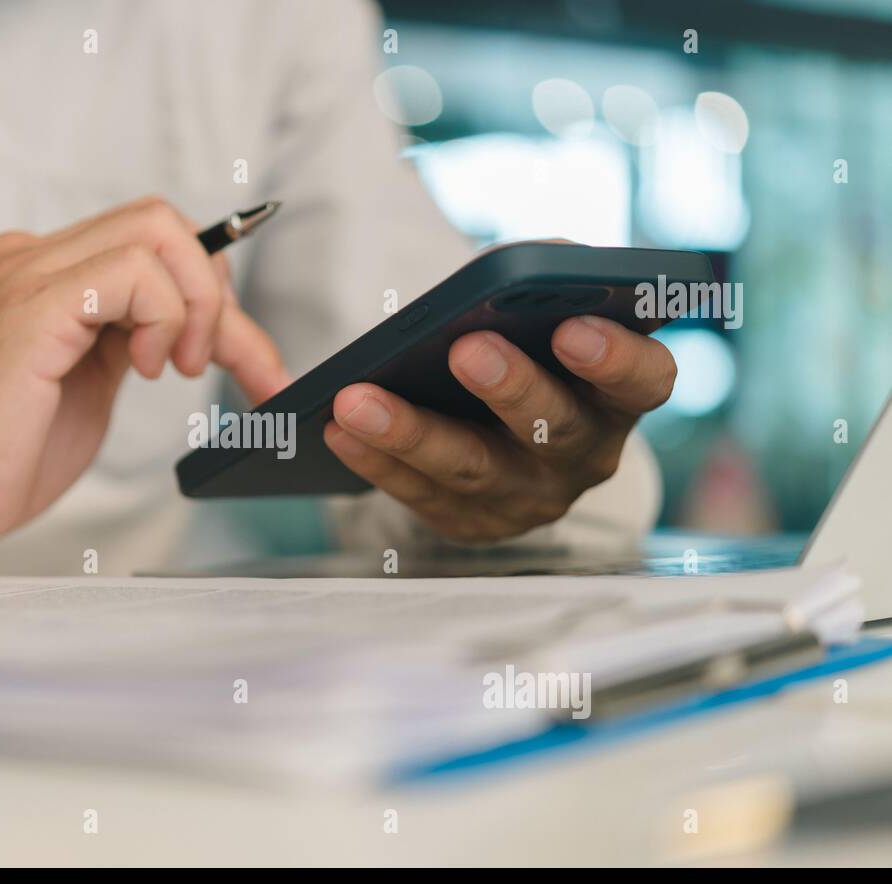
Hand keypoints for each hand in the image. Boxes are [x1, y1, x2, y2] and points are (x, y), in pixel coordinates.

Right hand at [0, 196, 289, 569]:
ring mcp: (27, 276)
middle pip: (165, 222)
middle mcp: (34, 259)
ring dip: (196, 306)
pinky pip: (131, 273)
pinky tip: (146, 367)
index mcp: (49, 274)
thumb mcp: (92, 383)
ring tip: (175, 369)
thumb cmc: (0, 454)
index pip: (156, 243)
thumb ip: (135, 339)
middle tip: (210, 367)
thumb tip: (203, 325)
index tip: (256, 363)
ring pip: (157, 232)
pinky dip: (165, 317)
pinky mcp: (29, 309)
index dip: (217, 294)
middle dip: (217, 296)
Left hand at [323, 314, 675, 541]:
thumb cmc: (530, 350)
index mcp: (618, 395)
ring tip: (357, 398)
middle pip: (555, 429)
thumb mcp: (549, 312)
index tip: (573, 327)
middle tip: (467, 349)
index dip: (616, 359)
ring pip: (473, 469)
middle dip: (511, 388)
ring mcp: (528, 497)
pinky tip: (337, 429)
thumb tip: (525, 262)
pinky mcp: (472, 522)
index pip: (645, 381)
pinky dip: (376, 461)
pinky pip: (420, 495)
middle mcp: (584, 455)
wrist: (501, 427)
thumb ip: (547, 279)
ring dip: (412, 432)